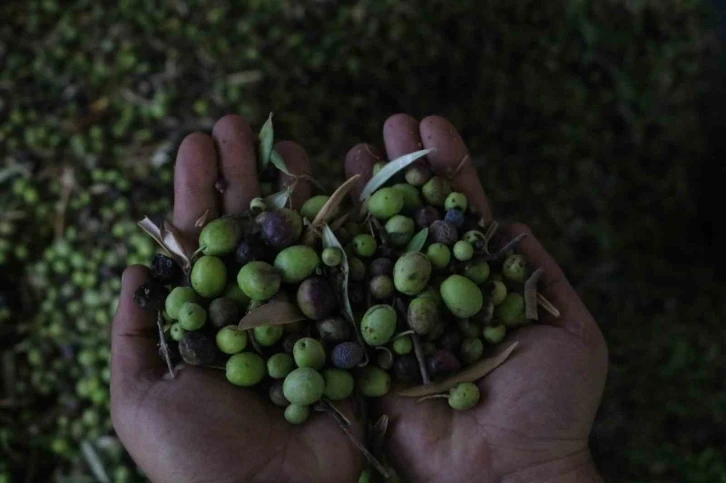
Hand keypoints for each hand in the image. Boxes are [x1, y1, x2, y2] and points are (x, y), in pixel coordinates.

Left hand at [111, 115, 362, 482]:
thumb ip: (135, 333)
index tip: (195, 144)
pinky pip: (348, 277)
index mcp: (210, 320)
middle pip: (251, 231)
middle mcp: (257, 312)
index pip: (203, 243)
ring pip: (299, 242)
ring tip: (283, 142)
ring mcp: (305, 319)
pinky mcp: (348, 335)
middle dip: (241, 176)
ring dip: (291, 190)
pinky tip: (343, 190)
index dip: (198, 193)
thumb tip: (134, 265)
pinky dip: (347, 233)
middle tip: (235, 125)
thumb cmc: (193, 458)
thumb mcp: (140, 397)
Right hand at [344, 115, 607, 482]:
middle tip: (388, 125)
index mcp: (477, 287)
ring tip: (353, 151)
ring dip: (365, 200)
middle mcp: (431, 296)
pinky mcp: (363, 349)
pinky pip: (344, 298)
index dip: (447, 171)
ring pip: (375, 249)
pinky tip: (321, 213)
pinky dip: (332, 256)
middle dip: (401, 172)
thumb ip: (536, 273)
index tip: (432, 126)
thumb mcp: (571, 329)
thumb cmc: (550, 406)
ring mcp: (394, 319)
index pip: (458, 216)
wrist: (507, 471)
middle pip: (412, 222)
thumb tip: (509, 223)